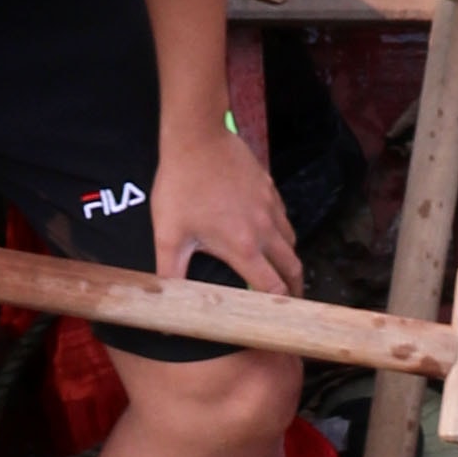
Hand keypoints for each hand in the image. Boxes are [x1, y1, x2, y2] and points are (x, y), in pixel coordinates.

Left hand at [152, 120, 301, 295]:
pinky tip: (268, 232)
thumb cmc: (181, 186)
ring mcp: (270, 205)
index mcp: (243, 247)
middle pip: (292, 266)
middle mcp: (264, 229)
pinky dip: (282, 232)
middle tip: (290, 302)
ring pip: (291, 240)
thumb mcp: (168, 235)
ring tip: (280, 269)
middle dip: (295, 288)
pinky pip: (283, 216)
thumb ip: (170, 274)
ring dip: (288, 259)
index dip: (279, 307)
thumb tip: (163, 306)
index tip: (279, 320)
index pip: (273, 287)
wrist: (197, 137)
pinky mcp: (269, 186)